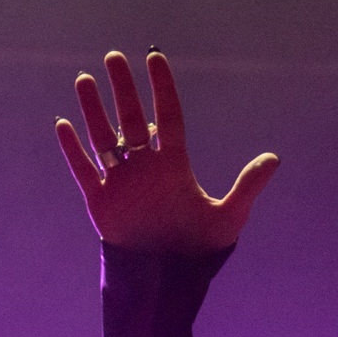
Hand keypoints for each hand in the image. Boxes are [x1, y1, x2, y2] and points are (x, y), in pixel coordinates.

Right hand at [56, 50, 278, 252]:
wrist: (167, 279)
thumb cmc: (199, 248)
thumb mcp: (229, 217)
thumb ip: (248, 186)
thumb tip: (274, 158)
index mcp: (174, 164)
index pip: (169, 116)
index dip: (162, 87)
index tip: (154, 57)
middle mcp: (146, 167)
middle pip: (132, 118)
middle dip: (123, 89)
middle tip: (114, 57)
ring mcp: (121, 181)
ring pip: (104, 138)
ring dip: (93, 110)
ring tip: (85, 79)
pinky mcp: (100, 200)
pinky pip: (83, 169)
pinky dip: (72, 149)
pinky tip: (63, 124)